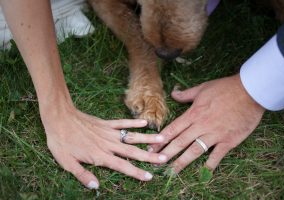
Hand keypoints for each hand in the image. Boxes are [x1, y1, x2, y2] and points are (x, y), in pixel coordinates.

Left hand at [41, 104, 166, 188]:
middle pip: (132, 152)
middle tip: (164, 158)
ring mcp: (109, 132)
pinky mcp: (106, 123)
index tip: (150, 176)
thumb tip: (96, 186)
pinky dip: (134, 122)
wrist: (59, 118)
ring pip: (131, 137)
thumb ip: (82, 175)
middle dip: (149, 156)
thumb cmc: (61, 142)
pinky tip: (144, 123)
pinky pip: (123, 123)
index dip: (136, 172)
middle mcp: (108, 144)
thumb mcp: (67, 162)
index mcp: (100, 156)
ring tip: (162, 139)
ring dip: (147, 139)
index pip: (122, 166)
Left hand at [149, 74, 264, 172]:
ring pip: (195, 150)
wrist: (250, 92)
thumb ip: (186, 94)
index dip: (161, 140)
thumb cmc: (225, 88)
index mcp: (194, 113)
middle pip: (180, 142)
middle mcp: (201, 125)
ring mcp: (215, 134)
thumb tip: (173, 93)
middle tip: (156, 162)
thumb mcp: (203, 88)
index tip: (152, 148)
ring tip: (172, 171)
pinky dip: (210, 164)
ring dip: (182, 162)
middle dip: (166, 153)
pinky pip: (217, 155)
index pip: (173, 129)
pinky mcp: (228, 141)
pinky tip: (203, 172)